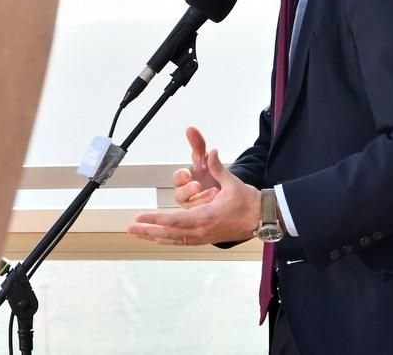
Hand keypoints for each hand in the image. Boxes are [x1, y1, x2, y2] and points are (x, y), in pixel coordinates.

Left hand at [127, 147, 259, 246]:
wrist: (262, 218)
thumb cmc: (248, 201)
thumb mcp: (233, 183)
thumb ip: (218, 167)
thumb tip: (212, 151)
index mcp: (207, 216)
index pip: (175, 220)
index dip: (156, 219)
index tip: (141, 217)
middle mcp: (202, 230)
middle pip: (170, 233)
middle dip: (148, 230)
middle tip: (131, 228)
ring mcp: (204, 236)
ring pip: (174, 240)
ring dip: (154, 236)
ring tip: (138, 233)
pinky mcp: (206, 239)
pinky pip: (182, 242)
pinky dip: (167, 240)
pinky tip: (157, 238)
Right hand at [172, 126, 220, 208]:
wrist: (223, 189)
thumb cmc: (209, 173)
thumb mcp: (205, 158)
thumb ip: (198, 144)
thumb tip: (190, 128)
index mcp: (184, 180)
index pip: (177, 179)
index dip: (180, 176)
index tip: (188, 173)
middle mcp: (186, 194)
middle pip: (179, 195)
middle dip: (187, 190)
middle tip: (197, 185)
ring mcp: (194, 205)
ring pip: (190, 207)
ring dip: (201, 200)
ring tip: (214, 192)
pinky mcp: (202, 214)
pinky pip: (201, 215)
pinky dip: (208, 209)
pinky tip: (217, 202)